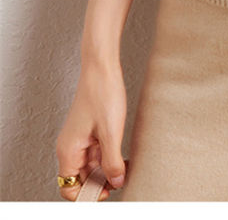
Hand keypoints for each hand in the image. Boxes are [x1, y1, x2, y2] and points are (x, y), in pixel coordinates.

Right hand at [55, 58, 128, 199]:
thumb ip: (112, 162)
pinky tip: (123, 157)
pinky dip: (108, 158)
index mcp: (68, 150)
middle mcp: (70, 147)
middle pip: (80, 179)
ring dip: (105, 171)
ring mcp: (79, 139)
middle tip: (120, 180)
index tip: (107, 192)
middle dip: (99, 184)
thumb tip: (116, 183)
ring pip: (90, 167)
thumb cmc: (102, 94)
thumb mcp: (111, 133)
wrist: (102, 67)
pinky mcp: (89, 131)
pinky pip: (96, 153)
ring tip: (124, 169)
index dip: (87, 194)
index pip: (69, 188)